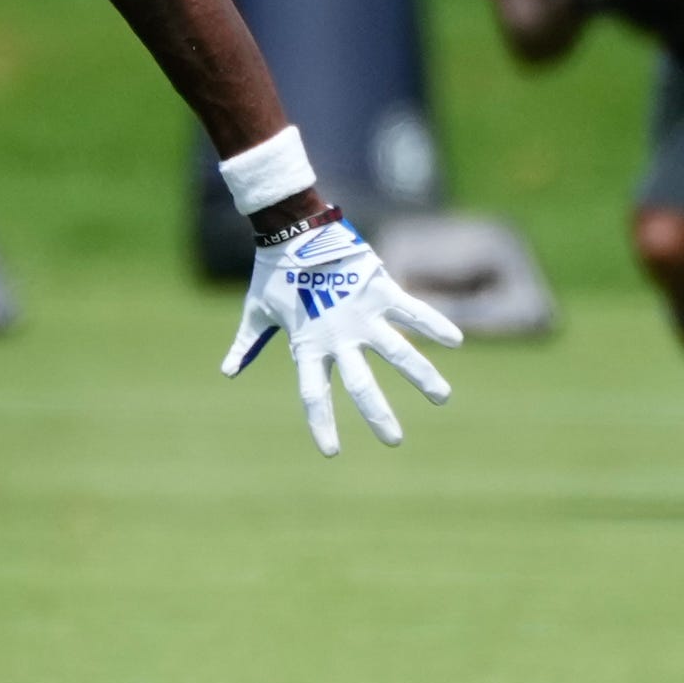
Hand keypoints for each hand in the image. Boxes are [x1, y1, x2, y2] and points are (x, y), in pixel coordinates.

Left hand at [222, 214, 461, 454]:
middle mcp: (337, 336)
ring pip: (397, 352)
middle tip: (394, 441)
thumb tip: (227, 371)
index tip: (331, 452)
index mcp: (306, 345)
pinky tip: (456, 341)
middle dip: (378, 416)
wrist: (291, 229)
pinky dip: (434, 323)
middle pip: (360, 385)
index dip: (321, 424)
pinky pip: (412, 310)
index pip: (314, 395)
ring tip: (443, 398)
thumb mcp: (256, 312)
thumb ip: (247, 343)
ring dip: (422, 376)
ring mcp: (361, 314)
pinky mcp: (380, 289)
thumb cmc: (272, 272)